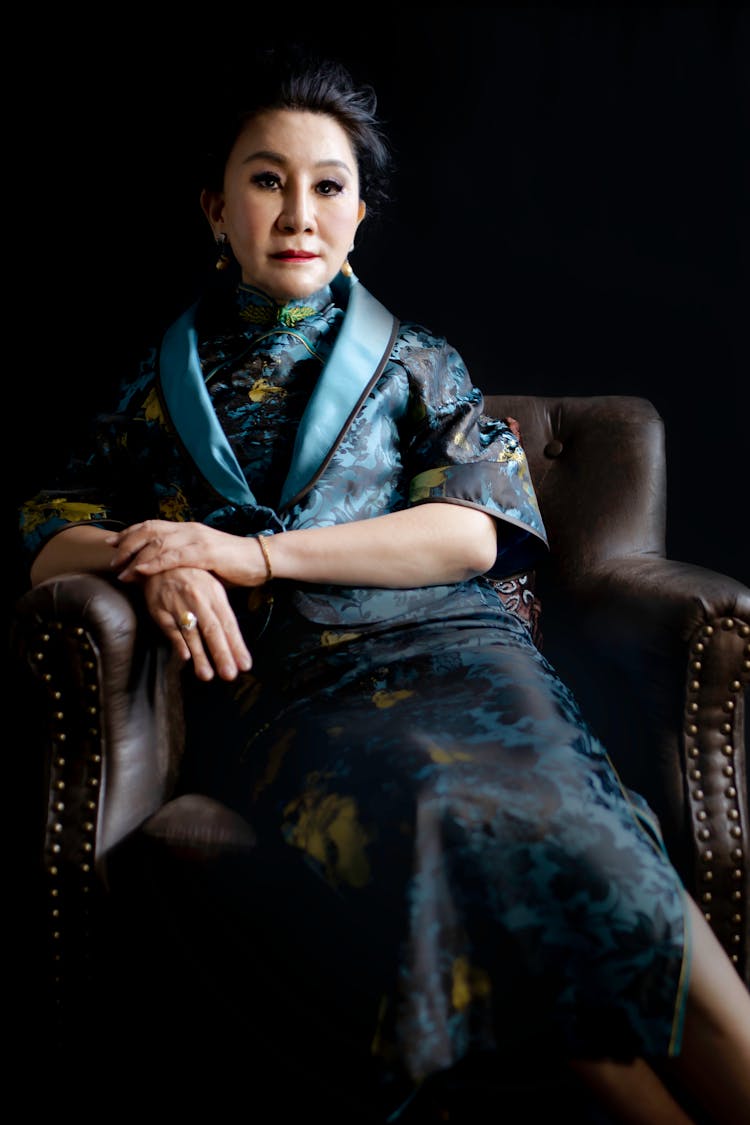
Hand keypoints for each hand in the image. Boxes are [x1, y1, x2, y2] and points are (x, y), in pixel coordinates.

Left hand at [105, 520, 267, 587]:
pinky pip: (173, 557)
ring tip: (121, 569)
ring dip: (135, 556)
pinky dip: (154, 563)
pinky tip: (141, 570)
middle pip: (149, 531)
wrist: (261, 559)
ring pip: (157, 543)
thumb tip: (164, 572)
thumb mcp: (203, 559)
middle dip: (126, 543)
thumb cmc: (234, 564)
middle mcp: (189, 530)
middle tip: (110, 556)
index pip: (152, 526)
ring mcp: (197, 540)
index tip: (112, 542)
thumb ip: (184, 560)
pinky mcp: (205, 553)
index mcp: (188, 529)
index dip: (130, 532)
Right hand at [140, 567, 251, 681]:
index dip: (237, 645)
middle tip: (230, 674)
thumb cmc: (192, 578)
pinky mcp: (160, 610)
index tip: (245, 664)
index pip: (229, 624)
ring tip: (207, 675)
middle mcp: (199, 600)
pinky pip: (171, 629)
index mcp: (215, 595)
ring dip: (200, 655)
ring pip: (192, 633)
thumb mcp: (212, 588)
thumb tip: (233, 642)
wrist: (160, 561)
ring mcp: (179, 605)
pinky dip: (178, 642)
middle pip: (213, 631)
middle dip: (222, 654)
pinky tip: (185, 657)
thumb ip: (222, 614)